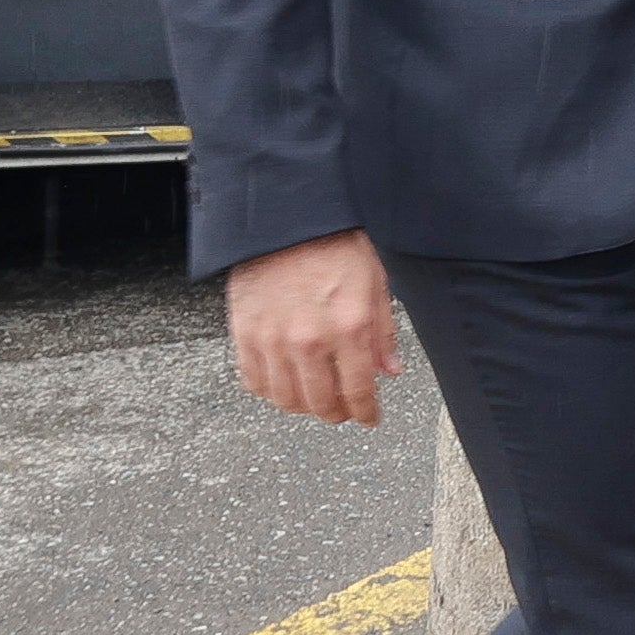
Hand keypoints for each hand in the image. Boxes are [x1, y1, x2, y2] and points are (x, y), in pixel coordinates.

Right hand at [227, 227, 401, 426]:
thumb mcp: (375, 282)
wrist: (288, 216)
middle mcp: (310, 339)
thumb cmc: (335, 242)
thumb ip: (382, 332)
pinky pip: (253, 380)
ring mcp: (273, 338)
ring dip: (303, 407)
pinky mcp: (244, 331)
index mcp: (349, 327)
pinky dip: (269, 391)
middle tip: (343, 411)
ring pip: (286, 399)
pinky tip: (282, 384)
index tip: (369, 418)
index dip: (366, 413)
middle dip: (337, 414)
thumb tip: (389, 370)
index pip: (358, 391)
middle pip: (321, 403)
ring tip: (314, 399)